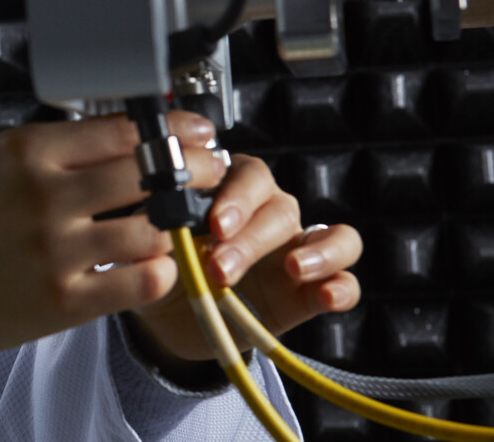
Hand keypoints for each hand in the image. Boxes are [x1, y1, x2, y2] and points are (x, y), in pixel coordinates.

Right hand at [0, 111, 225, 379]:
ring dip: (173, 226)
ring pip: (154, 228)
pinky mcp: (61, 302)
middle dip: (195, 170)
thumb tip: (136, 136)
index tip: (200, 132)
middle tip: (210, 173)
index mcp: (26, 151)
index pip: (126, 129)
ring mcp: (53, 250)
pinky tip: (148, 265)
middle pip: (150, 171)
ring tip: (170, 226)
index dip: (176, 129)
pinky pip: (143, 280)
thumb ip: (58, 149)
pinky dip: (158, 270)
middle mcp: (42, 195)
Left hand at [127, 152, 362, 369]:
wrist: (165, 319)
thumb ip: (151, 233)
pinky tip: (325, 296)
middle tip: (219, 267)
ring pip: (332, 235)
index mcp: (226, 191)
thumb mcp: (147, 248)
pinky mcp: (308, 294)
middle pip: (280, 207)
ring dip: (317, 251)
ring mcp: (294, 251)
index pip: (246, 174)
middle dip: (251, 238)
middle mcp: (267, 213)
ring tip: (292, 269)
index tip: (213, 223)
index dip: (235, 195)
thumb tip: (152, 225)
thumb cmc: (160, 267)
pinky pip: (345, 282)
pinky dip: (342, 285)